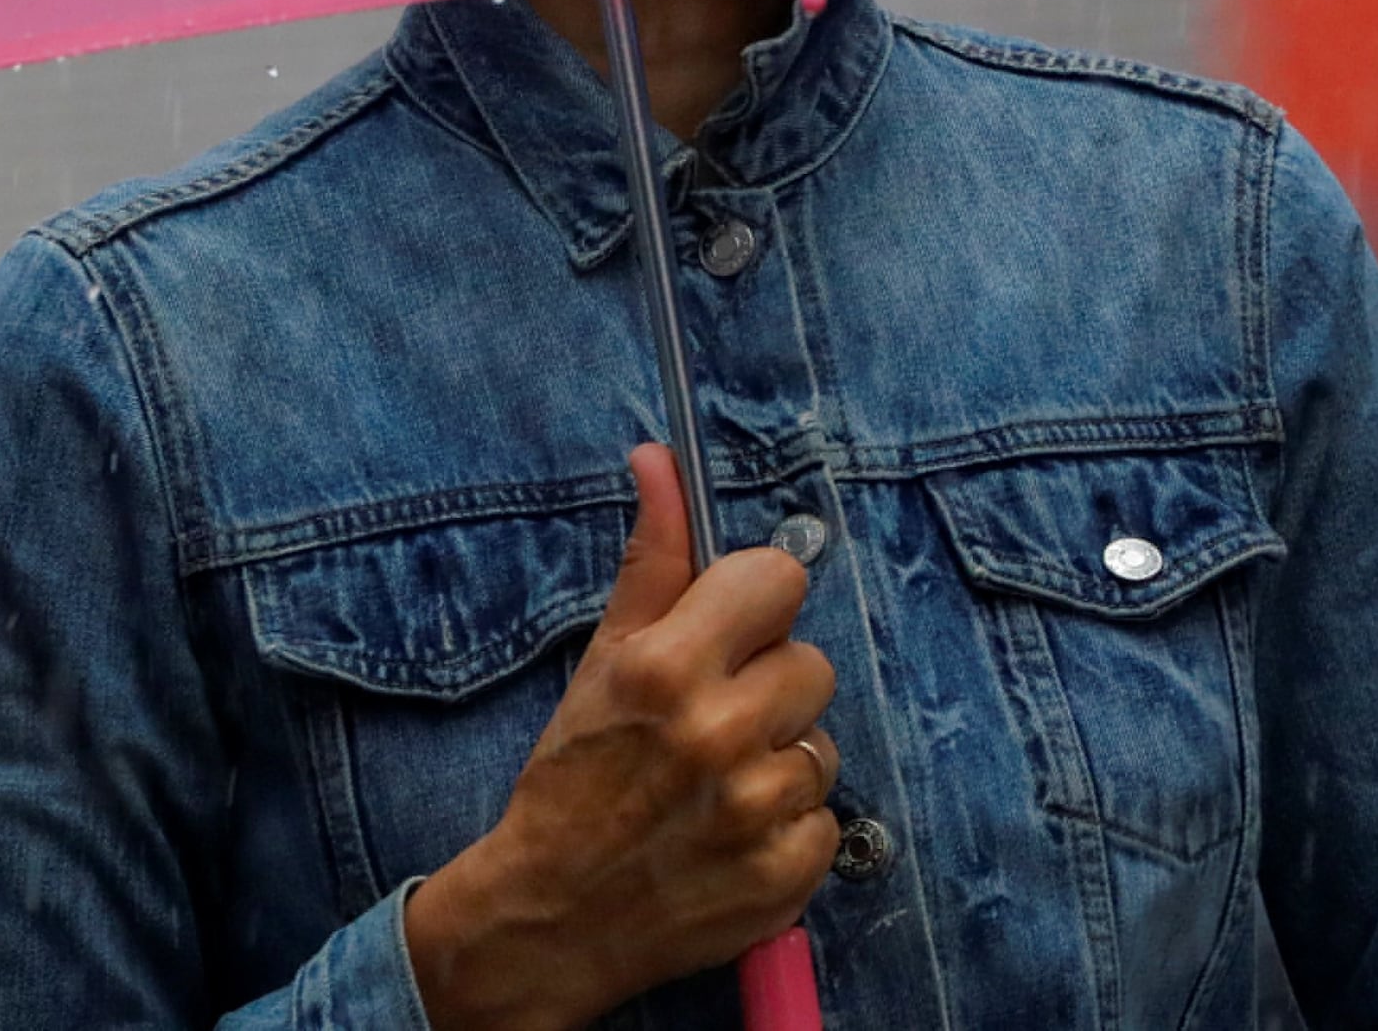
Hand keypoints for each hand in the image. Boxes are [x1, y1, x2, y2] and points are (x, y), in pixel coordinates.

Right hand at [402, 444, 839, 1030]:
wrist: (551, 918)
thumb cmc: (573, 781)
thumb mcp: (602, 661)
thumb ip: (651, 560)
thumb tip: (660, 460)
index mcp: (668, 666)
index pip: (779, 580)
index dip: (756, 606)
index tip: (730, 634)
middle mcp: (718, 732)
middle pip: (811, 664)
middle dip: (769, 688)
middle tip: (711, 724)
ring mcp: (758, 810)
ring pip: (821, 746)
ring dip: (779, 763)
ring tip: (717, 788)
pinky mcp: (787, 875)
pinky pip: (826, 821)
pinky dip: (787, 831)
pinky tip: (732, 837)